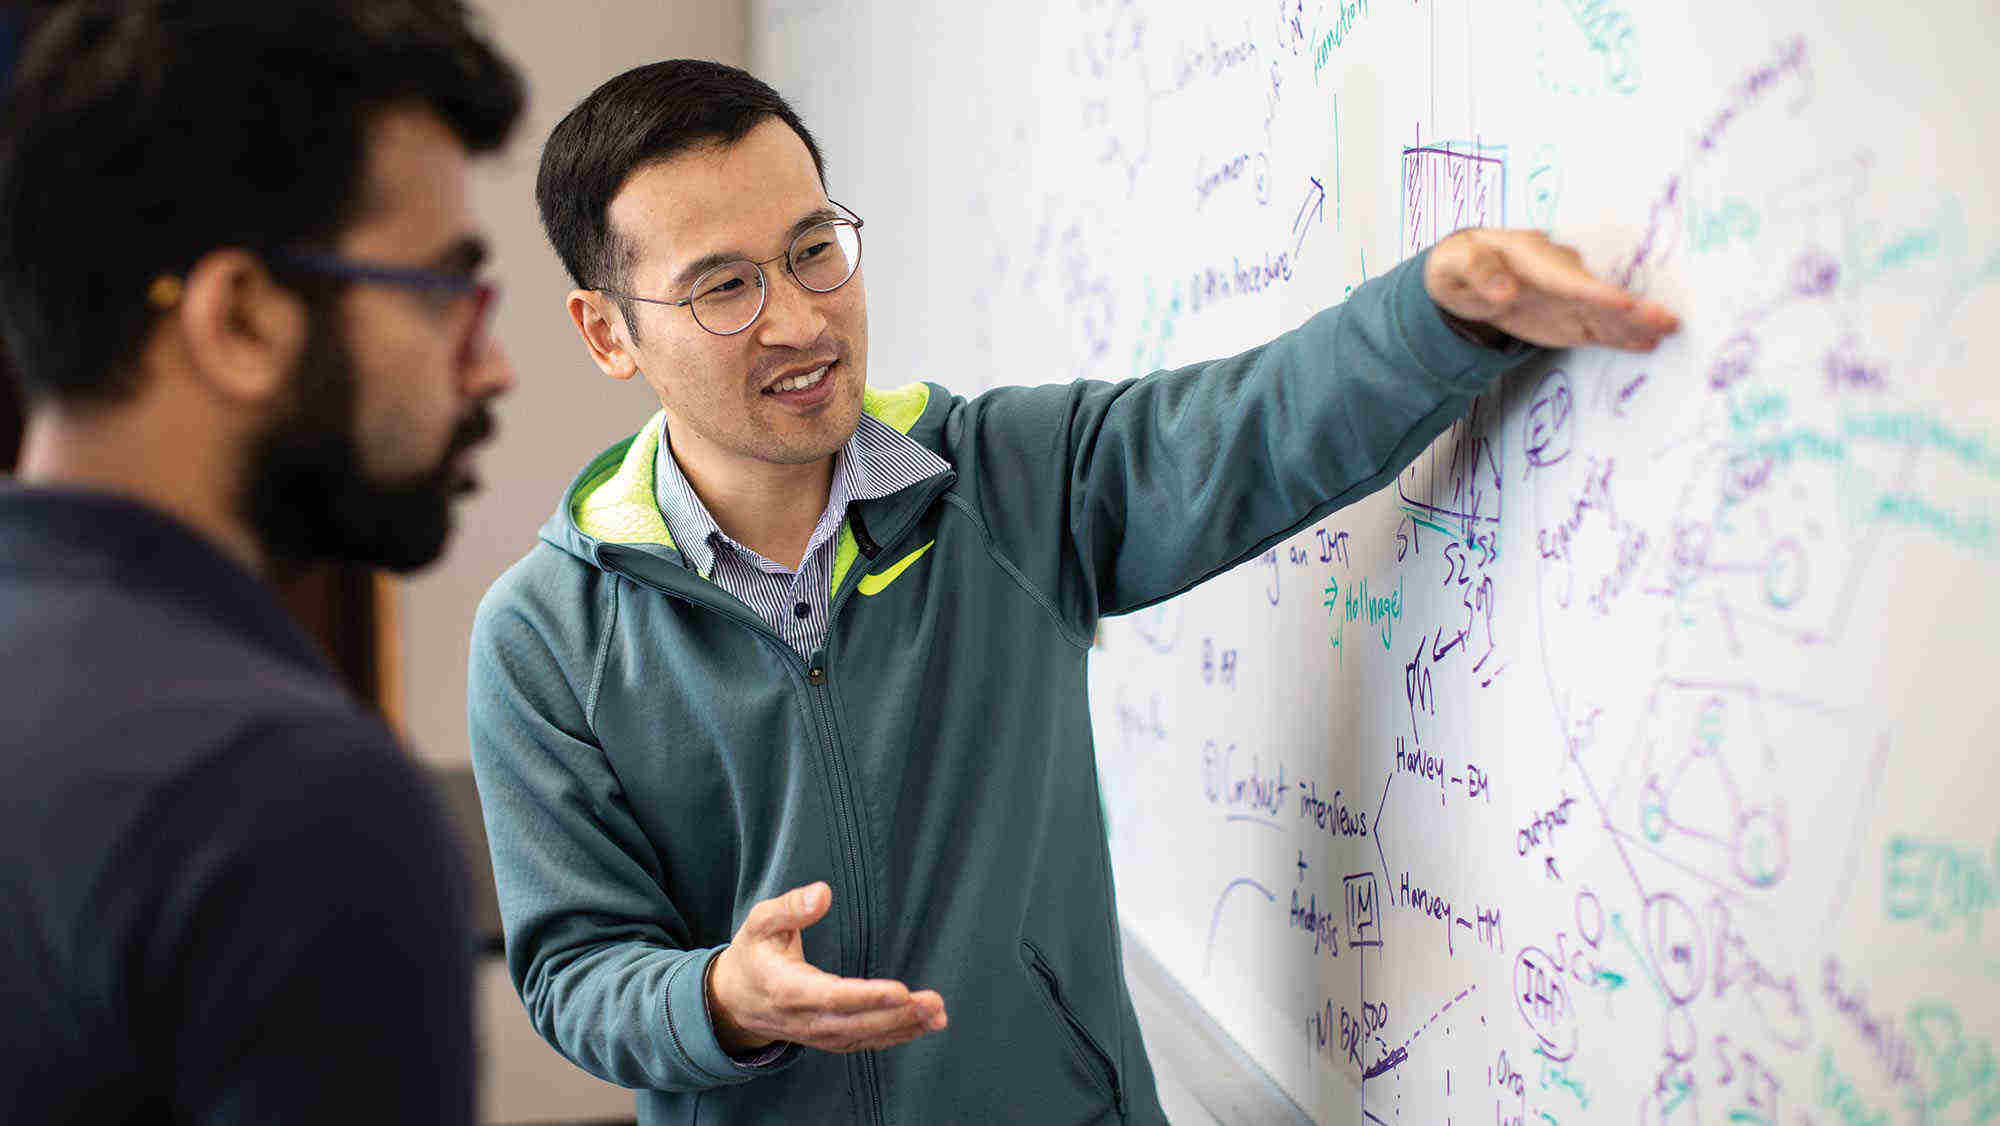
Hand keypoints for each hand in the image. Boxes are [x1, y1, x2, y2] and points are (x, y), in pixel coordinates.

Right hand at [707, 881, 947, 1053]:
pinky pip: (865, 1042)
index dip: (867, 997)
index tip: (901, 990)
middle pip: (856, 1023)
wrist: (735, 1002)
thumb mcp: (760, 923)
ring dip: (904, 1027)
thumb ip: (790, 907)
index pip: (833, 997)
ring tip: (937, 1015)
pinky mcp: (829, 1039)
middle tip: (933, 1002)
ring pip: (864, 1037)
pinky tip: (923, 1025)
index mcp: (787, 989)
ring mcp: (818, 1034)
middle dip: (897, 1015)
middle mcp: (805, 1019)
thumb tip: (824, 892)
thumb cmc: (753, 954)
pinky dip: (896, 1036)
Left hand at [1424, 228, 1680, 351]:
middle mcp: (1561, 276)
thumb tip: (1504, 291)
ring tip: (1670, 330)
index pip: (1570, 280)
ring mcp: (1567, 299)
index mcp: (1536, 259)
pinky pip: (1597, 328)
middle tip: (1666, 320)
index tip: (1623, 304)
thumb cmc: (1461, 263)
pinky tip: (1648, 342)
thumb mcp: (1454, 264)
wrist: (1465, 272)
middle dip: (1631, 309)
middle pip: (1599, 296)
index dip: (1597, 294)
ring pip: (1605, 314)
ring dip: (1636, 324)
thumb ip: (1478, 273)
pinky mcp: (1567, 318)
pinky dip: (1621, 336)